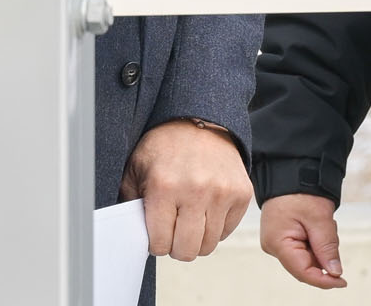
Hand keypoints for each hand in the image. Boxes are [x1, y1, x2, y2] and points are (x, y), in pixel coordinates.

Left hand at [121, 119, 252, 261]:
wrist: (201, 120)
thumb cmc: (166, 146)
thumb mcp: (136, 169)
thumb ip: (129, 202)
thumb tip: (129, 232)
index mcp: (165, 186)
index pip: (161, 243)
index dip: (156, 242)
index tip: (157, 231)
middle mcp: (196, 190)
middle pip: (187, 250)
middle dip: (176, 246)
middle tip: (173, 230)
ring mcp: (222, 192)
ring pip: (209, 245)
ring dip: (197, 238)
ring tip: (189, 218)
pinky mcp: (242, 193)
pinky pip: (227, 231)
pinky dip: (216, 227)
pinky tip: (206, 210)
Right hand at [260, 192, 345, 288]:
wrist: (290, 170)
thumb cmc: (300, 189)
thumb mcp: (319, 218)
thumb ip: (327, 247)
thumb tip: (335, 272)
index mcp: (278, 242)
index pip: (303, 272)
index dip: (324, 280)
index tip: (342, 282)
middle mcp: (274, 246)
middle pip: (305, 265)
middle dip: (323, 254)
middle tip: (329, 228)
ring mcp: (277, 241)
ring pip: (307, 256)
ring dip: (320, 244)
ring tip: (321, 220)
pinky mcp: (282, 236)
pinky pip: (304, 247)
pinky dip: (315, 239)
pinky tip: (317, 223)